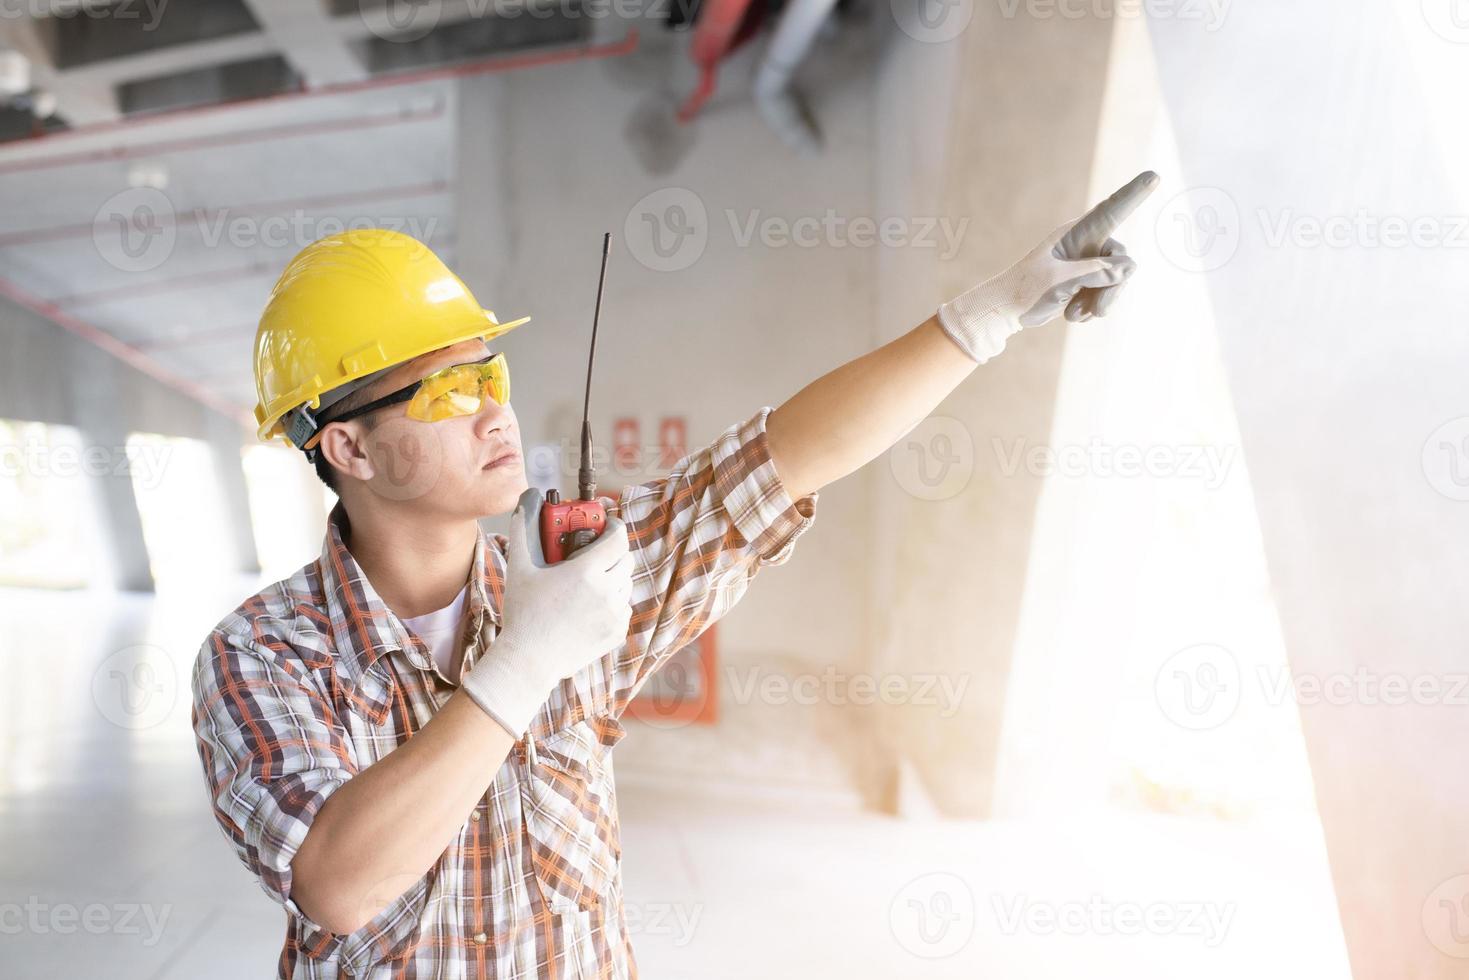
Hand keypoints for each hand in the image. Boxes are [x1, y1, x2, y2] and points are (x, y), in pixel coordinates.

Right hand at [458, 487, 633, 736]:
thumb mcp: (520, 568)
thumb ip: (524, 529)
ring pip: (626, 584)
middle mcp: (606, 591)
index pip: (618, 538)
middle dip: (613, 553)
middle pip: (625, 559)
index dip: (614, 527)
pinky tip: (589, 608)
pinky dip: (612, 603)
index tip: (606, 525)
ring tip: (588, 584)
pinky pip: (624, 607)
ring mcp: (614, 614)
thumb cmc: (522, 613)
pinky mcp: (617, 633)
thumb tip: (527, 499)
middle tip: (593, 555)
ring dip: (613, 578)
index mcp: (586, 572)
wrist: (529, 660)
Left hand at [936, 170, 1158, 362]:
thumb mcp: (1059, 282)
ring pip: (1116, 281)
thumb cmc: (1026, 290)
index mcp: (1076, 233)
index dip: (1133, 194)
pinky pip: (1105, 293)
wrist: (1007, 310)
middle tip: (1097, 311)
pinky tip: (1071, 313)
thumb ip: (1095, 273)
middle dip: (1111, 289)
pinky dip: (1091, 307)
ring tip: (1074, 315)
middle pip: (1121, 262)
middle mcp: (1086, 243)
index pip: (1110, 211)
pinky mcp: (1087, 280)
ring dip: (1098, 302)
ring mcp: (1087, 262)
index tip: (1154, 175)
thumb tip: (1128, 267)